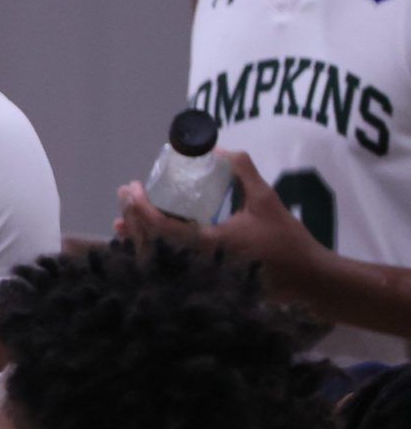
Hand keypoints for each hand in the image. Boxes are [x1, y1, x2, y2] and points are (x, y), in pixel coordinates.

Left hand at [118, 151, 318, 289]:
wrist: (304, 279)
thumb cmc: (285, 239)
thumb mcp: (265, 198)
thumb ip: (241, 171)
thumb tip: (217, 147)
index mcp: (206, 244)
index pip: (159, 227)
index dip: (140, 206)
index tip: (132, 187)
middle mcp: (194, 264)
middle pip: (148, 242)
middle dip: (132, 215)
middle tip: (125, 192)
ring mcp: (195, 276)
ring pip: (153, 257)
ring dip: (135, 234)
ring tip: (123, 215)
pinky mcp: (200, 281)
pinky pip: (165, 266)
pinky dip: (149, 250)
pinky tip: (140, 238)